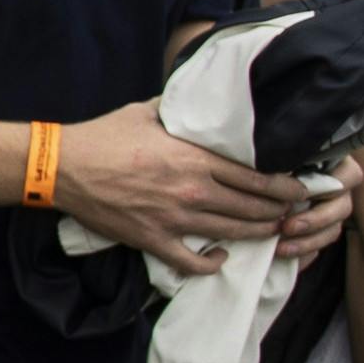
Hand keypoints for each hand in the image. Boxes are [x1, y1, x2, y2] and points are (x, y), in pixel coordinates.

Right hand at [51, 99, 320, 275]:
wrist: (62, 168)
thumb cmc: (102, 137)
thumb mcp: (145, 112)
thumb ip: (179, 110)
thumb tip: (197, 99)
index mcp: (194, 159)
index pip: (257, 178)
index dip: (286, 187)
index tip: (301, 188)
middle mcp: (192, 191)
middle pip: (254, 208)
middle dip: (281, 211)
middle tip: (295, 211)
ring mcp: (174, 219)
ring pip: (233, 233)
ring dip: (259, 234)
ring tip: (273, 231)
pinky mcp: (154, 240)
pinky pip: (193, 262)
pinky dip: (213, 263)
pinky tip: (221, 257)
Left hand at [275, 157, 361, 268]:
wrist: (253, 176)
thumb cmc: (269, 159)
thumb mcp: (280, 155)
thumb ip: (288, 161)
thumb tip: (283, 165)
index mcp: (337, 166)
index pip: (349, 177)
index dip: (330, 188)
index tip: (302, 195)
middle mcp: (339, 191)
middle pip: (341, 209)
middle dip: (314, 221)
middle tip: (286, 227)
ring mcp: (331, 213)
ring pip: (331, 232)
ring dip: (307, 243)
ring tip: (280, 249)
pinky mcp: (317, 233)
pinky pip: (318, 249)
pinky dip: (302, 256)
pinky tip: (284, 259)